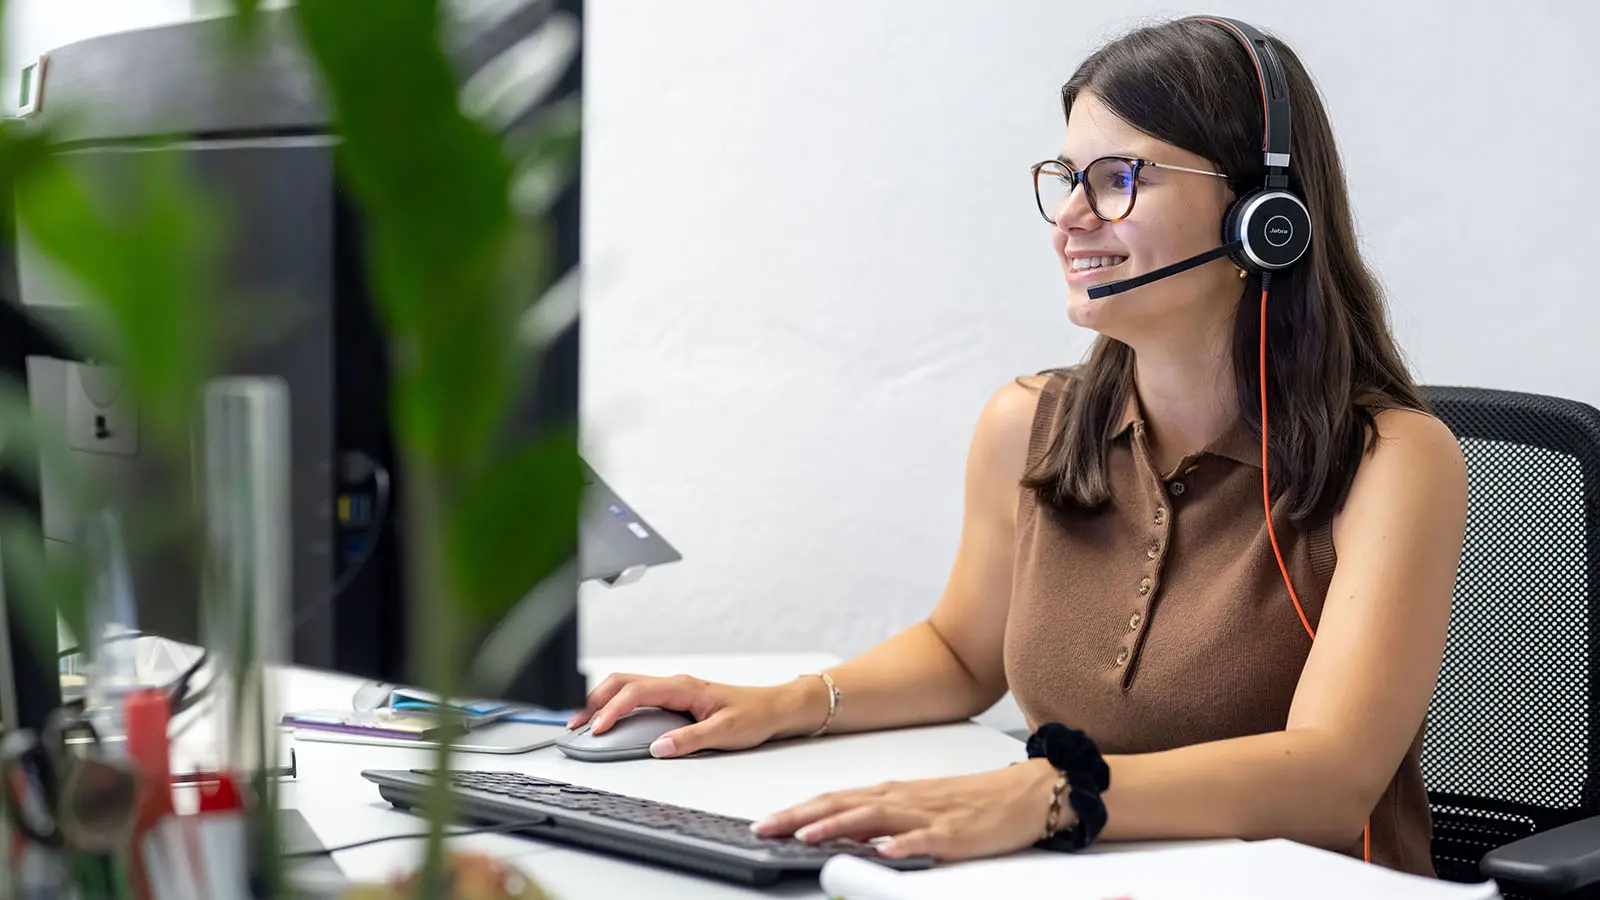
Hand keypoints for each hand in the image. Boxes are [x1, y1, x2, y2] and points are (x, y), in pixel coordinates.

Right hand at [567, 672, 823, 758]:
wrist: (776, 708)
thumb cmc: (755, 715)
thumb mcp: (725, 731)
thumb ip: (690, 739)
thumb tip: (658, 748)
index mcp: (683, 687)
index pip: (636, 692)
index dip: (612, 709)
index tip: (597, 729)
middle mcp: (675, 684)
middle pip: (622, 681)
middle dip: (594, 700)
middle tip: (575, 725)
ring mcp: (674, 690)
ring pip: (627, 686)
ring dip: (603, 701)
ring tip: (584, 724)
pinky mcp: (676, 699)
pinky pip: (638, 696)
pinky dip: (617, 705)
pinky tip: (610, 721)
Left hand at [750, 760, 1063, 860]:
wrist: (1024, 791)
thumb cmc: (970, 800)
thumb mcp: (916, 807)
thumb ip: (880, 820)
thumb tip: (840, 835)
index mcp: (892, 793)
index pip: (834, 800)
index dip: (797, 810)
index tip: (765, 821)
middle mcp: (903, 798)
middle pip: (843, 804)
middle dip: (800, 817)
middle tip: (766, 827)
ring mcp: (928, 814)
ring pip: (874, 817)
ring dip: (838, 826)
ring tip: (807, 837)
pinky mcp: (955, 833)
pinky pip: (925, 839)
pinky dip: (902, 844)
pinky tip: (884, 852)